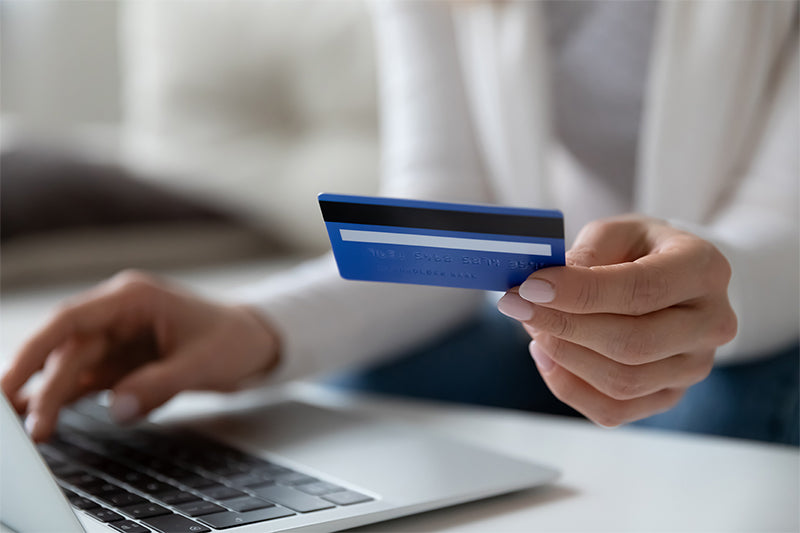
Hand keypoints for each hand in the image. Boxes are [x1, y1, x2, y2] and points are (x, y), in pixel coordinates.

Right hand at [1, 270, 279, 441]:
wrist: (254, 341)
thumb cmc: (233, 339)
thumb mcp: (204, 362)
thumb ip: (159, 384)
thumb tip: (116, 408)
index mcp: (133, 299)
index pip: (71, 319)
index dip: (36, 349)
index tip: (13, 381)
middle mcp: (118, 316)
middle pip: (69, 350)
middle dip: (46, 388)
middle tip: (31, 427)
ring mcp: (119, 339)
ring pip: (73, 367)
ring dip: (53, 397)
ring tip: (35, 430)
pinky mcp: (124, 362)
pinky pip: (90, 381)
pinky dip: (73, 399)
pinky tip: (51, 419)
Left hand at [497, 214, 736, 426]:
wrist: (671, 280)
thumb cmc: (640, 251)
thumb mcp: (617, 233)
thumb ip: (587, 253)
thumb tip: (547, 286)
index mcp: (704, 269)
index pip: (641, 290)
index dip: (581, 292)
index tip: (531, 287)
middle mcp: (711, 323)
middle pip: (633, 343)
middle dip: (564, 326)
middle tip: (518, 307)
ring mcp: (695, 367)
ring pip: (622, 381)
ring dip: (563, 355)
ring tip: (533, 324)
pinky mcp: (670, 395)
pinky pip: (613, 410)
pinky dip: (568, 386)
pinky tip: (546, 355)